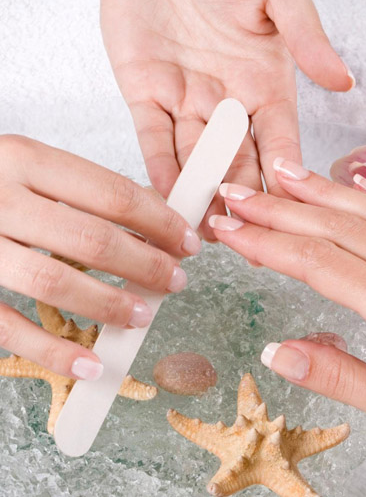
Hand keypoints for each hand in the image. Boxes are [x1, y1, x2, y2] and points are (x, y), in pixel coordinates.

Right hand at [0, 135, 198, 379]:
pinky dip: (53, 352)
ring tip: (143, 315)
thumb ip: (86, 192)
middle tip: (175, 281)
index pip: (114, 194)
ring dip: (109, 305)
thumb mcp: (31, 169)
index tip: (188, 243)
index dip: (160, 222)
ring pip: (54, 283)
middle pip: (93, 240)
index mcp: (25, 159)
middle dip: (146, 265)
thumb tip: (155, 223)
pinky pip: (8, 327)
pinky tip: (91, 366)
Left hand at [100, 0, 352, 238]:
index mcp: (265, 87)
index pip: (279, 146)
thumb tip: (343, 81)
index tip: (288, 218)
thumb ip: (307, 38)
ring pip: (194, 160)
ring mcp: (186, 102)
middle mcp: (228, 104)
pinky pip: (154, 139)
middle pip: (237, 164)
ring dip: (200, 196)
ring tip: (206, 232)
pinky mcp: (146, 94)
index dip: (283, 182)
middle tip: (244, 239)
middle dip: (241, 201)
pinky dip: (161, 168)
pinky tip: (169, 196)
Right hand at [209, 159, 365, 461]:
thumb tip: (277, 353)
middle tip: (236, 193)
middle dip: (278, 208)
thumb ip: (344, 379)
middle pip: (334, 226)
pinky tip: (347, 186)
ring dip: (318, 190)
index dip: (266, 243)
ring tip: (279, 175)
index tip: (229, 228)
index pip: (317, 262)